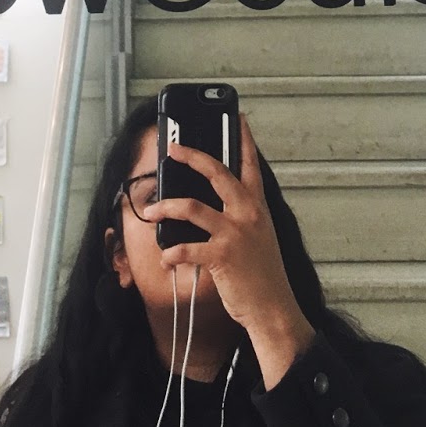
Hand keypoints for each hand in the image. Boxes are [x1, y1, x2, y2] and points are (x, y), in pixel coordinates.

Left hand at [145, 116, 314, 388]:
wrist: (274, 309)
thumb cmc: (263, 275)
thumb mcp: (260, 237)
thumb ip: (241, 217)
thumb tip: (212, 204)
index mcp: (256, 207)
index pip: (250, 164)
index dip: (244, 138)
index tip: (237, 117)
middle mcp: (247, 214)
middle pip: (216, 172)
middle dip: (191, 157)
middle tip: (173, 148)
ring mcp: (235, 233)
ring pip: (192, 207)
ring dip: (166, 207)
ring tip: (151, 210)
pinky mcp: (222, 256)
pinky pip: (189, 248)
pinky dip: (173, 251)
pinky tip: (166, 256)